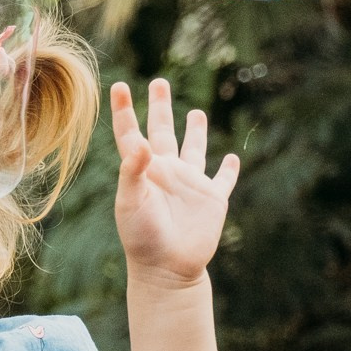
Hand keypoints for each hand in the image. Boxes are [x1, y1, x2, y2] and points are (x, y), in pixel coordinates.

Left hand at [110, 79, 238, 287]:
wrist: (166, 268)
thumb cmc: (142, 237)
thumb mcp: (132, 202)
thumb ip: (133, 171)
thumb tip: (140, 143)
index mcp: (144, 170)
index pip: (132, 134)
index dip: (125, 111)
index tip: (119, 86)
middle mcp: (166, 172)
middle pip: (164, 131)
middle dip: (162, 107)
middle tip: (160, 81)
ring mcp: (190, 185)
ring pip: (194, 150)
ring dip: (196, 132)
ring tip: (196, 113)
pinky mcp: (212, 200)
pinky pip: (222, 180)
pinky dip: (228, 169)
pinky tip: (231, 158)